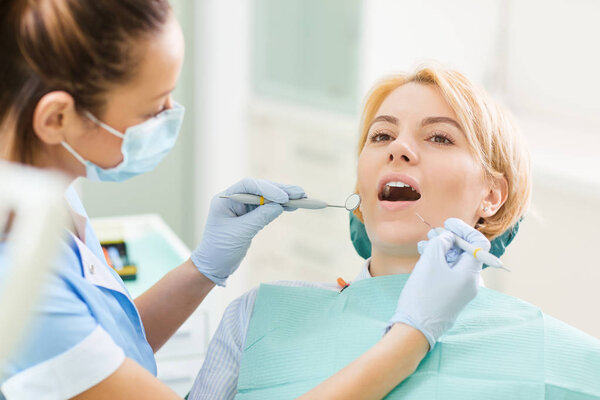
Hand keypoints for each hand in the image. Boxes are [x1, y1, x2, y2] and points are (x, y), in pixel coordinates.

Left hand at [191, 177, 304, 285]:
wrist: (213, 266)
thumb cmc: (220, 250)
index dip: (267, 188)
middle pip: (260, 190)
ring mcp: (242, 208)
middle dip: (280, 191)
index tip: (283, 197)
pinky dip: (279, 207)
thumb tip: (279, 206)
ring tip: (301, 197)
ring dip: (283, 197)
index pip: (248, 186)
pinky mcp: (249, 217)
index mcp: (225, 199)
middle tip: (300, 193)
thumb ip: (260, 218)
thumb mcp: (241, 233)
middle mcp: (233, 200)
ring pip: (266, 198)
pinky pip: (267, 208)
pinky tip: (292, 206)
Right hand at [387, 218, 490, 349]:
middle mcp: (470, 282)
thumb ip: (441, 243)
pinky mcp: (450, 296)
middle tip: (432, 233)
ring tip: (423, 244)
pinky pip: (449, 273)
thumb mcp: (431, 260)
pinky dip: (438, 262)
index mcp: (471, 273)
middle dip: (449, 239)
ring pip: (455, 262)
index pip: (478, 243)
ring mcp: (461, 290)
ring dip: (441, 250)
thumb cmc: (424, 293)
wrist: (415, 327)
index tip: (448, 223)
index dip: (464, 230)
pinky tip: (424, 257)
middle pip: (466, 252)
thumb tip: (448, 238)